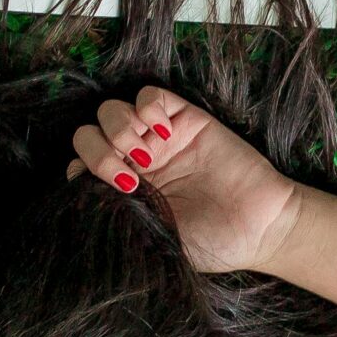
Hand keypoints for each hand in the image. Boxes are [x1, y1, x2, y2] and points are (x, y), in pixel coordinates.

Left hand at [66, 85, 307, 274]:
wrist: (257, 226)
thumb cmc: (209, 242)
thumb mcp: (153, 239)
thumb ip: (119, 216)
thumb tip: (83, 199)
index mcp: (122, 192)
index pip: (79, 167)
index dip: (82, 172)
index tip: (104, 191)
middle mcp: (134, 163)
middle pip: (88, 134)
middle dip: (98, 152)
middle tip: (127, 175)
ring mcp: (157, 139)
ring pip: (111, 111)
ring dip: (119, 129)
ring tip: (146, 156)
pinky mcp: (183, 118)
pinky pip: (149, 94)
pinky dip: (147, 108)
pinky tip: (164, 132)